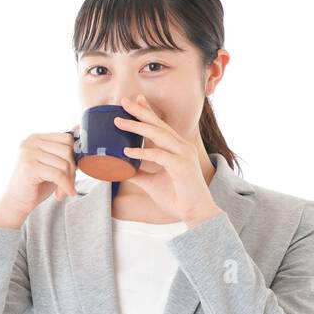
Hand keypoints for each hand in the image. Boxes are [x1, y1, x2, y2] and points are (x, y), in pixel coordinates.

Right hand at [0, 127, 80, 227]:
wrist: (16, 202)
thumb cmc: (35, 184)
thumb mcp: (52, 164)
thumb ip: (63, 149)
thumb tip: (79, 127)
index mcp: (36, 138)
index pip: (67, 138)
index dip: (74, 156)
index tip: (72, 171)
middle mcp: (30, 142)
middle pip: (67, 150)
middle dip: (72, 170)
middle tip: (68, 184)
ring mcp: (28, 153)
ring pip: (64, 164)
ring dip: (68, 181)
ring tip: (62, 191)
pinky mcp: (29, 167)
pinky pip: (58, 175)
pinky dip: (64, 186)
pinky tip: (62, 194)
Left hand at [113, 94, 223, 226]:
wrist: (195, 213)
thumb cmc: (177, 197)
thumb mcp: (152, 182)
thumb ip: (139, 173)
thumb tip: (120, 168)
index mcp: (177, 148)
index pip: (161, 125)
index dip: (148, 111)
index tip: (135, 100)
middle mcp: (182, 147)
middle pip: (159, 124)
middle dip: (140, 111)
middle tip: (123, 100)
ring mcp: (183, 155)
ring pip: (158, 134)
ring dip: (137, 126)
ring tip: (119, 121)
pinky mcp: (182, 166)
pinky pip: (159, 155)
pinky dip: (142, 152)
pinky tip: (127, 151)